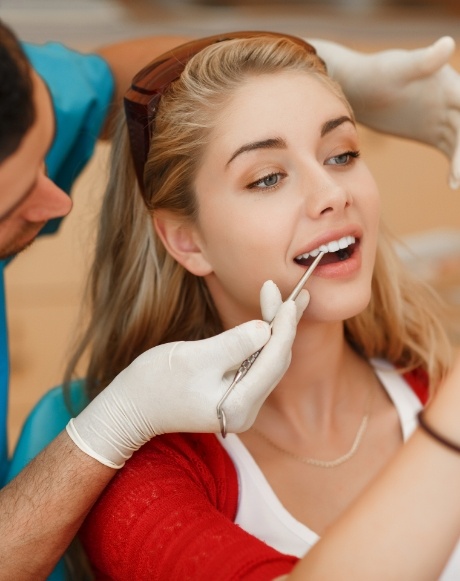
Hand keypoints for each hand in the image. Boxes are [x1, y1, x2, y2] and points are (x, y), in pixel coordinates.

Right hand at [66, 281, 308, 467]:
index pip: (273, 361)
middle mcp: (247, 411)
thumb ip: (232, 345)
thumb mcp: (193, 358)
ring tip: (288, 300)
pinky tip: (270, 319)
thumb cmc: (155, 382)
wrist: (130, 406)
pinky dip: (263, 340)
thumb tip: (265, 328)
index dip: (283, 327)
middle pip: (276, 361)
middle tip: (295, 292)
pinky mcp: (234, 395)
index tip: (289, 297)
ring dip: (277, 330)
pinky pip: (257, 365)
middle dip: (284, 325)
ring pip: (269, 362)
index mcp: (239, 406)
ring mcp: (242, 405)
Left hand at [313, 37, 459, 187]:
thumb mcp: (397, 68)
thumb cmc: (377, 74)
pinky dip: (456, 166)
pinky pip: (452, 151)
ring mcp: (446, 119)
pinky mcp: (435, 134)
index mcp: (450, 83)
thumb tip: (448, 44)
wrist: (360, 92)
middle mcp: (454, 101)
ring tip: (457, 182)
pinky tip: (453, 184)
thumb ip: (422, 61)